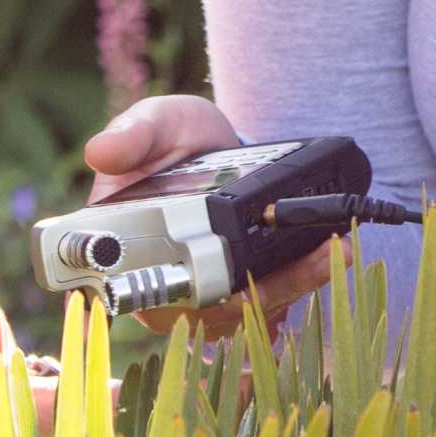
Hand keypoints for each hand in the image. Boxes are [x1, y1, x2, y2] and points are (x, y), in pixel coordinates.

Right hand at [72, 94, 329, 330]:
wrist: (211, 142)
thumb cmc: (173, 138)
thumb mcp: (155, 124)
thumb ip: (132, 135)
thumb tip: (100, 152)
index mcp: (128, 254)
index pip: (150, 297)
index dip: (191, 299)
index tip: (235, 288)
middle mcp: (165, 285)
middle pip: (212, 312)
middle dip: (264, 293)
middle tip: (312, 257)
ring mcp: (206, 292)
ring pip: (248, 310)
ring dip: (295, 285)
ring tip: (333, 250)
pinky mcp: (242, 287)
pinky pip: (270, 299)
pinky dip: (304, 280)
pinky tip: (335, 254)